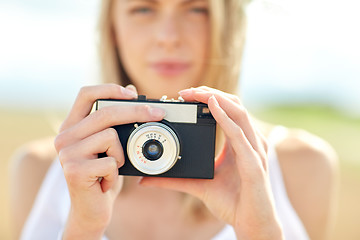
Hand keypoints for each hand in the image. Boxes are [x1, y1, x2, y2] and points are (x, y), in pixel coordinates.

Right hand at [54, 84, 165, 238]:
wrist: (92, 209)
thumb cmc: (103, 174)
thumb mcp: (111, 144)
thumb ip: (116, 119)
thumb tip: (130, 90)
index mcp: (72, 126)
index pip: (86, 93)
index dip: (110, 89)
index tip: (134, 94)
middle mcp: (64, 136)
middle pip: (105, 112)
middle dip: (137, 112)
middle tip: (159, 114)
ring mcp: (66, 154)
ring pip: (110, 136)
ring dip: (121, 154)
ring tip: (112, 167)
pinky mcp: (74, 171)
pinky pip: (111, 162)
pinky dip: (116, 173)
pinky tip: (106, 182)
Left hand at [139, 86, 283, 239]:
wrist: (251, 224)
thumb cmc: (232, 203)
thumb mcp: (199, 186)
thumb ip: (175, 179)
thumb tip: (146, 179)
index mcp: (240, 143)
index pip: (228, 111)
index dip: (210, 98)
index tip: (185, 96)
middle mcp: (250, 142)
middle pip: (234, 105)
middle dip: (210, 93)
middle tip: (187, 91)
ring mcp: (254, 150)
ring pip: (239, 113)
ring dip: (217, 99)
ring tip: (196, 93)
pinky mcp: (254, 163)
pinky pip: (240, 135)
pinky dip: (226, 118)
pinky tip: (212, 107)